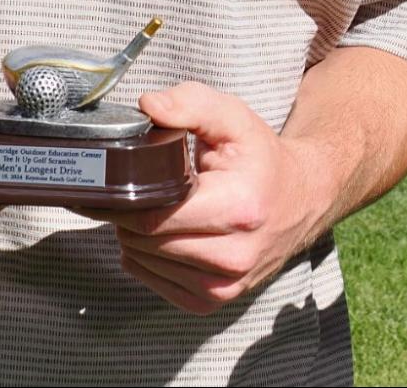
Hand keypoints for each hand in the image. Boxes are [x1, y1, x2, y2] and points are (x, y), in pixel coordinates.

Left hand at [97, 82, 327, 314]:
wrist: (301, 199)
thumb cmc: (261, 158)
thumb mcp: (233, 118)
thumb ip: (190, 104)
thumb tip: (148, 106)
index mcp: (239, 208)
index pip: (153, 215)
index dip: (121, 197)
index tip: (105, 181)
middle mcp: (234, 256)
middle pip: (144, 241)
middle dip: (125, 212)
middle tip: (129, 187)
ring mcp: (224, 286)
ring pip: (144, 262)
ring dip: (133, 235)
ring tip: (152, 205)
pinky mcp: (214, 301)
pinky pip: (152, 281)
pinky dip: (145, 256)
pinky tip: (162, 232)